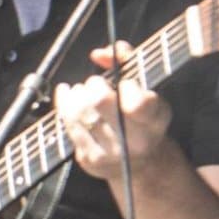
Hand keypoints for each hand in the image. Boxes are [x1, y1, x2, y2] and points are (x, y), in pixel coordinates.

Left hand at [57, 54, 171, 183]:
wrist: (140, 163)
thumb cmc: (142, 118)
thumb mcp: (147, 88)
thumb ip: (128, 62)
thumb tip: (99, 54)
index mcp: (154, 121)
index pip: (136, 103)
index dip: (126, 86)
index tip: (124, 83)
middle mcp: (134, 141)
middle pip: (99, 102)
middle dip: (94, 86)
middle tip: (97, 84)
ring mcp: (110, 153)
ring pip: (80, 114)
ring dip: (77, 95)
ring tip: (82, 90)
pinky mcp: (89, 160)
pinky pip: (68, 126)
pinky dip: (65, 105)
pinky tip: (68, 95)